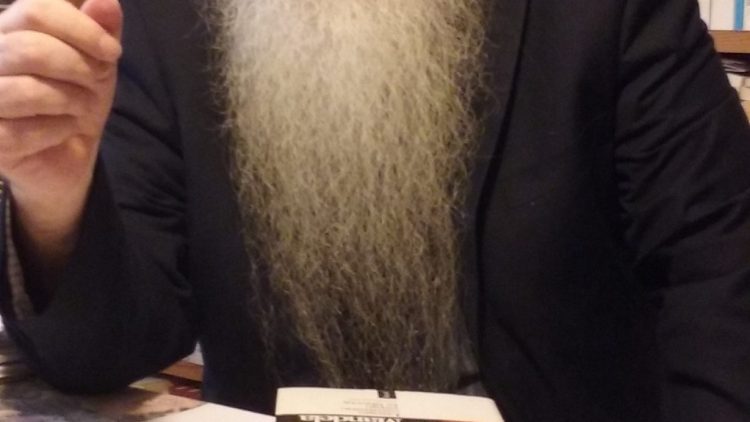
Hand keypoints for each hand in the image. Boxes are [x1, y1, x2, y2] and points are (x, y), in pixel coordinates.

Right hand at [0, 0, 121, 279]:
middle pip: (31, 48)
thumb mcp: (98, 60)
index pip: (35, 10)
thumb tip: (106, 0)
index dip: (82, 29)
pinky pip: (23, 132)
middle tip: (94, 83)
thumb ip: (100, 27)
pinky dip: (58, 132)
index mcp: (9, 30)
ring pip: (29, 90)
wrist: (68, 154)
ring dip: (71, 102)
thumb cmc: (76, 99)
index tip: (112, 52)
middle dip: (78, 69)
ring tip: (79, 108)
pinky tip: (62, 131)